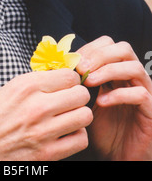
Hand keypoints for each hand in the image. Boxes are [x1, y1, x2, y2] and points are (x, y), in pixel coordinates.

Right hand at [0, 69, 92, 160]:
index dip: (70, 80)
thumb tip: (60, 76)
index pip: (69, 76)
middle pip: (80, 94)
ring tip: (68, 117)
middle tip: (69, 101)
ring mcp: (44, 131)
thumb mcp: (8, 89)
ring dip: (78, 115)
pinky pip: (80, 139)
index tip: (66, 85)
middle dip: (77, 96)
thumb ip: (36, 82)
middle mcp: (37, 106)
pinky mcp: (47, 154)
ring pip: (84, 116)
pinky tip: (65, 134)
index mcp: (26, 86)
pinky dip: (76, 136)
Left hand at [76, 36, 151, 160]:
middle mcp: (132, 77)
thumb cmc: (100, 128)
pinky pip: (140, 94)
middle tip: (82, 68)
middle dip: (100, 55)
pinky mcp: (150, 110)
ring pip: (134, 67)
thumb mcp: (85, 100)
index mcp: (116, 70)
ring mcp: (144, 92)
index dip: (91, 48)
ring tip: (90, 82)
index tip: (74, 61)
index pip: (109, 44)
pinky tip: (102, 102)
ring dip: (109, 71)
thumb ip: (77, 81)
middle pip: (123, 49)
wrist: (116, 156)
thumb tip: (59, 64)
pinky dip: (119, 95)